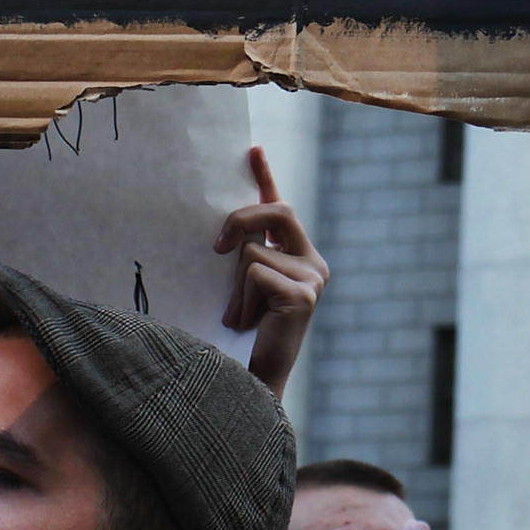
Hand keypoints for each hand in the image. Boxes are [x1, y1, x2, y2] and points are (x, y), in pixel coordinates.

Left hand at [218, 146, 328, 401]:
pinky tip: (248, 324)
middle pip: (276, 212)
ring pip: (252, 252)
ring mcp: (313, 278)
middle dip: (241, 219)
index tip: (253, 148)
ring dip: (235, 287)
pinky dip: (241, 299)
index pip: (281, 207)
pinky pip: (254, 273)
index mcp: (299, 257)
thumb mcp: (242, 287)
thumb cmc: (242, 337)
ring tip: (240, 318)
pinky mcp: (303, 294)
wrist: (254, 381)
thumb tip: (224, 233)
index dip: (266, 176)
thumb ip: (244, 256)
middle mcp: (313, 263)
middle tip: (216, 247)